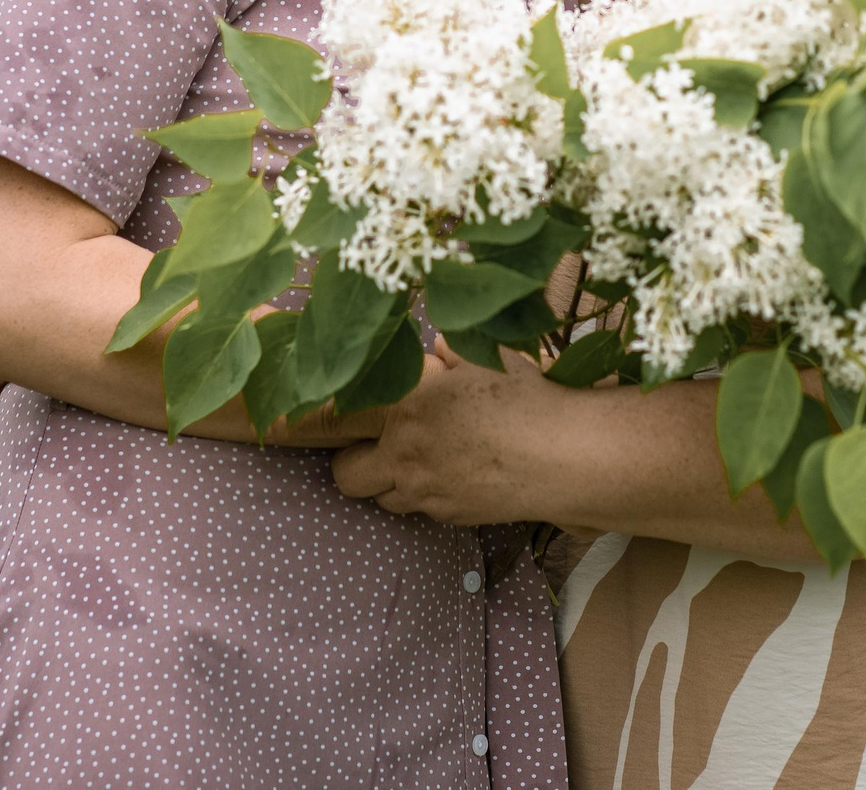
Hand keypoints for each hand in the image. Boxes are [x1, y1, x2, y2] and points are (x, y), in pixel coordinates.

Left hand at [330, 341, 565, 525]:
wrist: (566, 455)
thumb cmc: (525, 396)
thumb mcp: (483, 356)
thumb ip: (447, 352)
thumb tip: (435, 349)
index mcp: (403, 406)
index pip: (335, 416)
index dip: (311, 415)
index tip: (299, 411)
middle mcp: (403, 455)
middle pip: (346, 475)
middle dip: (353, 458)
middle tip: (377, 436)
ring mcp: (426, 493)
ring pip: (382, 497)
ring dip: (390, 479)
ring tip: (420, 454)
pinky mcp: (452, 516)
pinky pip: (422, 509)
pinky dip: (426, 493)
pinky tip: (457, 470)